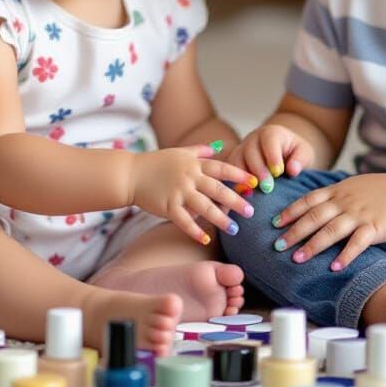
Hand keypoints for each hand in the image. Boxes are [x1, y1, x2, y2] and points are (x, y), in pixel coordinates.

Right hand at [133, 144, 255, 244]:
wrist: (131, 174)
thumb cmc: (156, 163)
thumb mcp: (180, 152)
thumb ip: (200, 150)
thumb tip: (218, 147)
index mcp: (194, 163)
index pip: (221, 168)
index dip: (238, 175)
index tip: (254, 182)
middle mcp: (189, 177)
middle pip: (217, 189)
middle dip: (236, 200)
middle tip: (251, 211)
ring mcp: (178, 192)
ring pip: (204, 207)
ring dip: (221, 219)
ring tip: (235, 230)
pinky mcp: (168, 206)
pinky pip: (184, 221)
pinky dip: (195, 230)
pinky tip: (206, 239)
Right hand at [228, 124, 313, 191]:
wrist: (282, 153)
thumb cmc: (294, 153)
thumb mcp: (303, 152)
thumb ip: (300, 159)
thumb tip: (292, 170)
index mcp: (270, 133)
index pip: (269, 142)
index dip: (273, 157)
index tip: (279, 172)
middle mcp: (252, 140)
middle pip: (251, 152)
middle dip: (259, 171)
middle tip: (267, 188)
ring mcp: (240, 150)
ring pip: (236, 162)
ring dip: (242, 178)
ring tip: (252, 195)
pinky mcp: (232, 163)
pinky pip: (228, 173)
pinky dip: (233, 184)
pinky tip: (239, 198)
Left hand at [271, 173, 385, 270]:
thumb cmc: (384, 191)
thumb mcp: (355, 186)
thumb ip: (336, 194)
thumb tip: (315, 205)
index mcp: (339, 190)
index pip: (309, 200)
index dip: (291, 211)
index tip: (275, 223)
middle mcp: (345, 201)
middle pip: (314, 216)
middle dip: (294, 231)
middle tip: (278, 245)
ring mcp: (360, 213)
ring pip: (331, 230)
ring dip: (313, 245)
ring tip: (298, 259)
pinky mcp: (375, 227)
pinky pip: (357, 242)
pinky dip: (345, 255)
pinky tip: (335, 267)